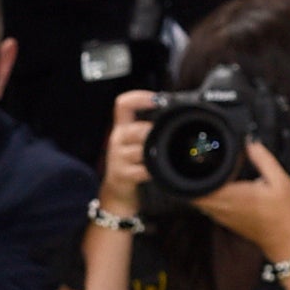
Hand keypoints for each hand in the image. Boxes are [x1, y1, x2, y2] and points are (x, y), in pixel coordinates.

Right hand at [98, 87, 155, 214]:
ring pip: (139, 149)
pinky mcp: (123, 176)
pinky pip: (142, 170)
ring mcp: (118, 159)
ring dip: (153, 151)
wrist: (116, 192)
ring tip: (163, 153)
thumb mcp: (132, 142)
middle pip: (135, 128)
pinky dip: (153, 170)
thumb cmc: (130, 164)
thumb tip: (173, 113)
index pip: (123, 104)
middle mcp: (117, 140)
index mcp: (121, 129)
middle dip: (152, 131)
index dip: (139, 97)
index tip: (157, 99)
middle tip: (166, 134)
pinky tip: (158, 171)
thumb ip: (146, 128)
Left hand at [194, 140, 289, 266]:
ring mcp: (222, 217)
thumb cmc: (285, 213)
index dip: (195, 172)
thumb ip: (263, 159)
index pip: (200, 186)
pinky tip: (221, 187)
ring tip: (213, 173)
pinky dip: (209, 196)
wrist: (287, 240)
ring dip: (202, 188)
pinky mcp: (225, 221)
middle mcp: (223, 208)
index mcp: (233, 196)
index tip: (201, 159)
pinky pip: (208, 207)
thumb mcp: (280, 181)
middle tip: (205, 163)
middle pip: (194, 193)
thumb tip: (250, 143)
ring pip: (200, 201)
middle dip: (196, 178)